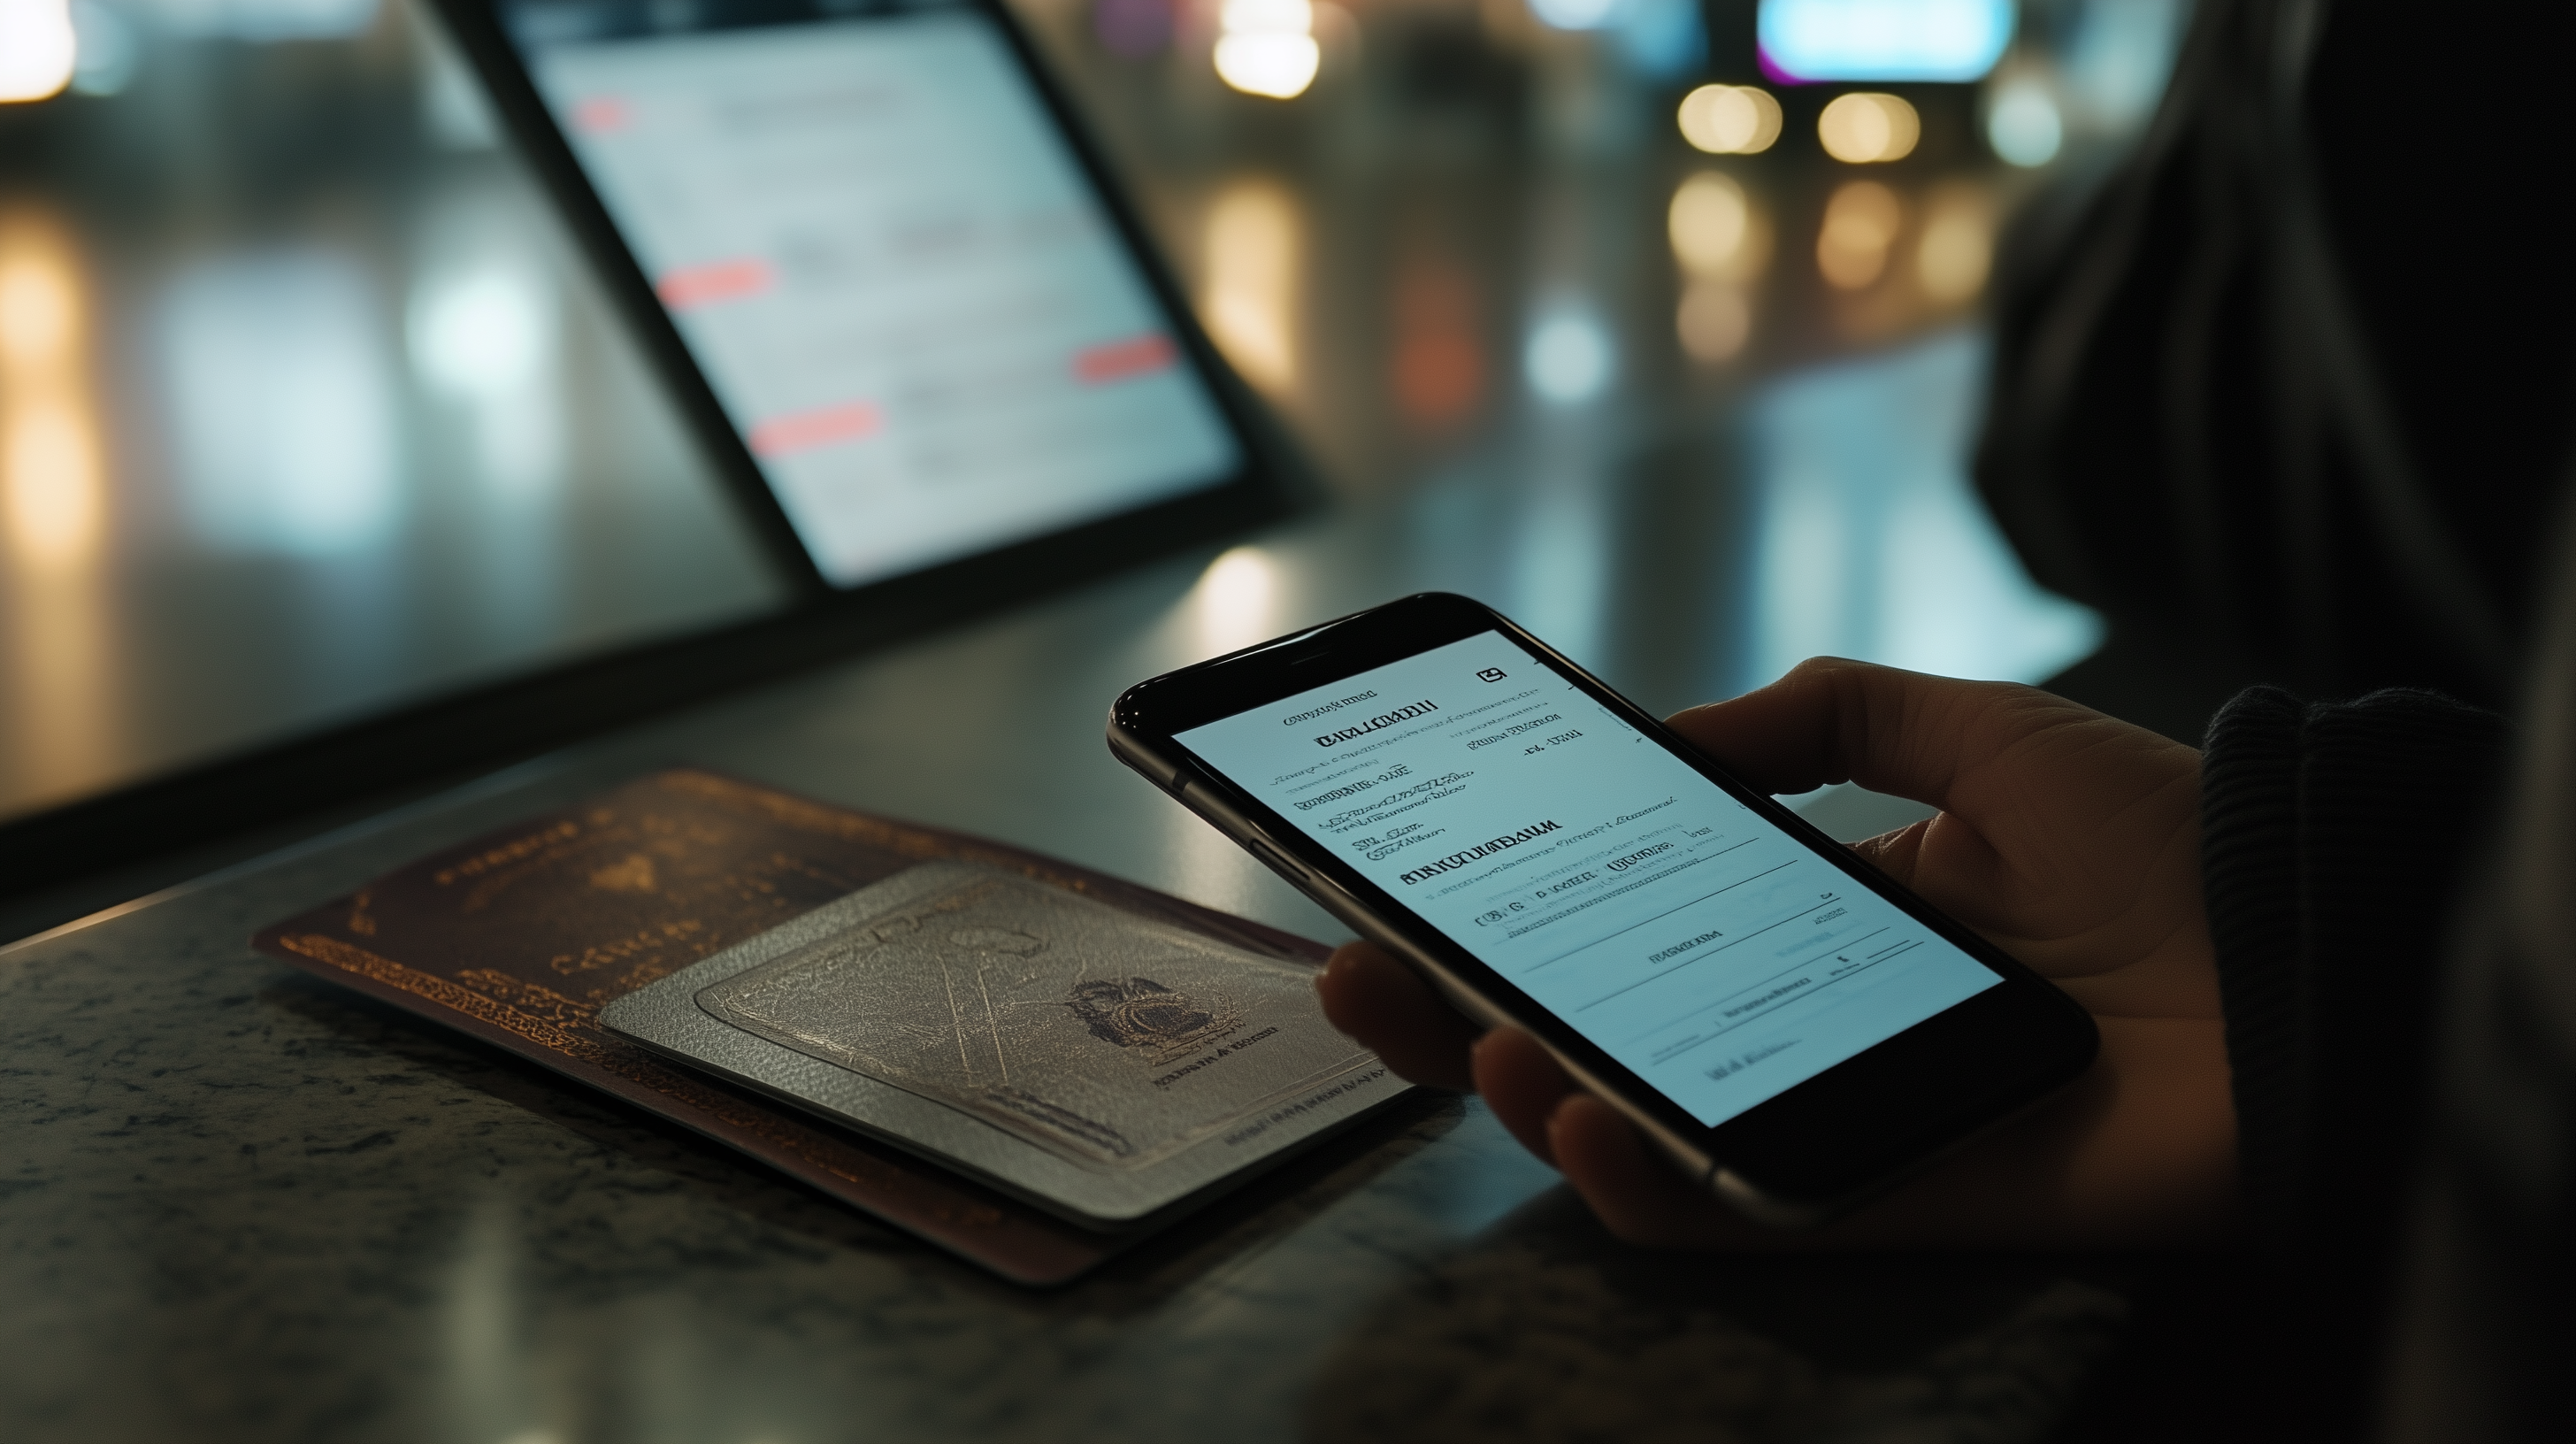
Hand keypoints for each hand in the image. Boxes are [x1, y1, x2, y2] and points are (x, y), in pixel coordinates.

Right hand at [1317, 657, 2236, 1248]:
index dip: (1508, 915)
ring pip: (1632, 1135)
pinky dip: (1637, 1181)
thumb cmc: (2167, 841)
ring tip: (1477, 1040)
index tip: (1407, 882)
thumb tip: (1663, 738)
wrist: (2312, 956)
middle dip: (1458, 1015)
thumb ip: (1824, 719)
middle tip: (1361, 973)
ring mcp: (1823, 1115)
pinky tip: (1579, 1119)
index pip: (1624, 929)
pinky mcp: (1874, 1198)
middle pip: (1593, 1037)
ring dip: (1525, 1094)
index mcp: (1810, 919)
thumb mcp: (1976, 729)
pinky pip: (1725, 1213)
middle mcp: (1793, 1023)